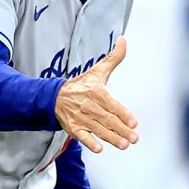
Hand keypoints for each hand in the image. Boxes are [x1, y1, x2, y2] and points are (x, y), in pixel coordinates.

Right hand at [53, 37, 138, 152]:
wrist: (54, 96)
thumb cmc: (81, 85)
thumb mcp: (97, 71)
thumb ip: (114, 58)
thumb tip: (124, 40)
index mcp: (96, 91)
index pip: (112, 104)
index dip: (123, 114)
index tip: (134, 123)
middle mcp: (88, 105)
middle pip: (108, 119)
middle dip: (121, 130)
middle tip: (134, 138)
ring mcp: (80, 117)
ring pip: (98, 129)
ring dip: (111, 138)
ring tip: (124, 145)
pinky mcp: (73, 128)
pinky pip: (82, 136)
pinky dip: (90, 143)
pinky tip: (99, 149)